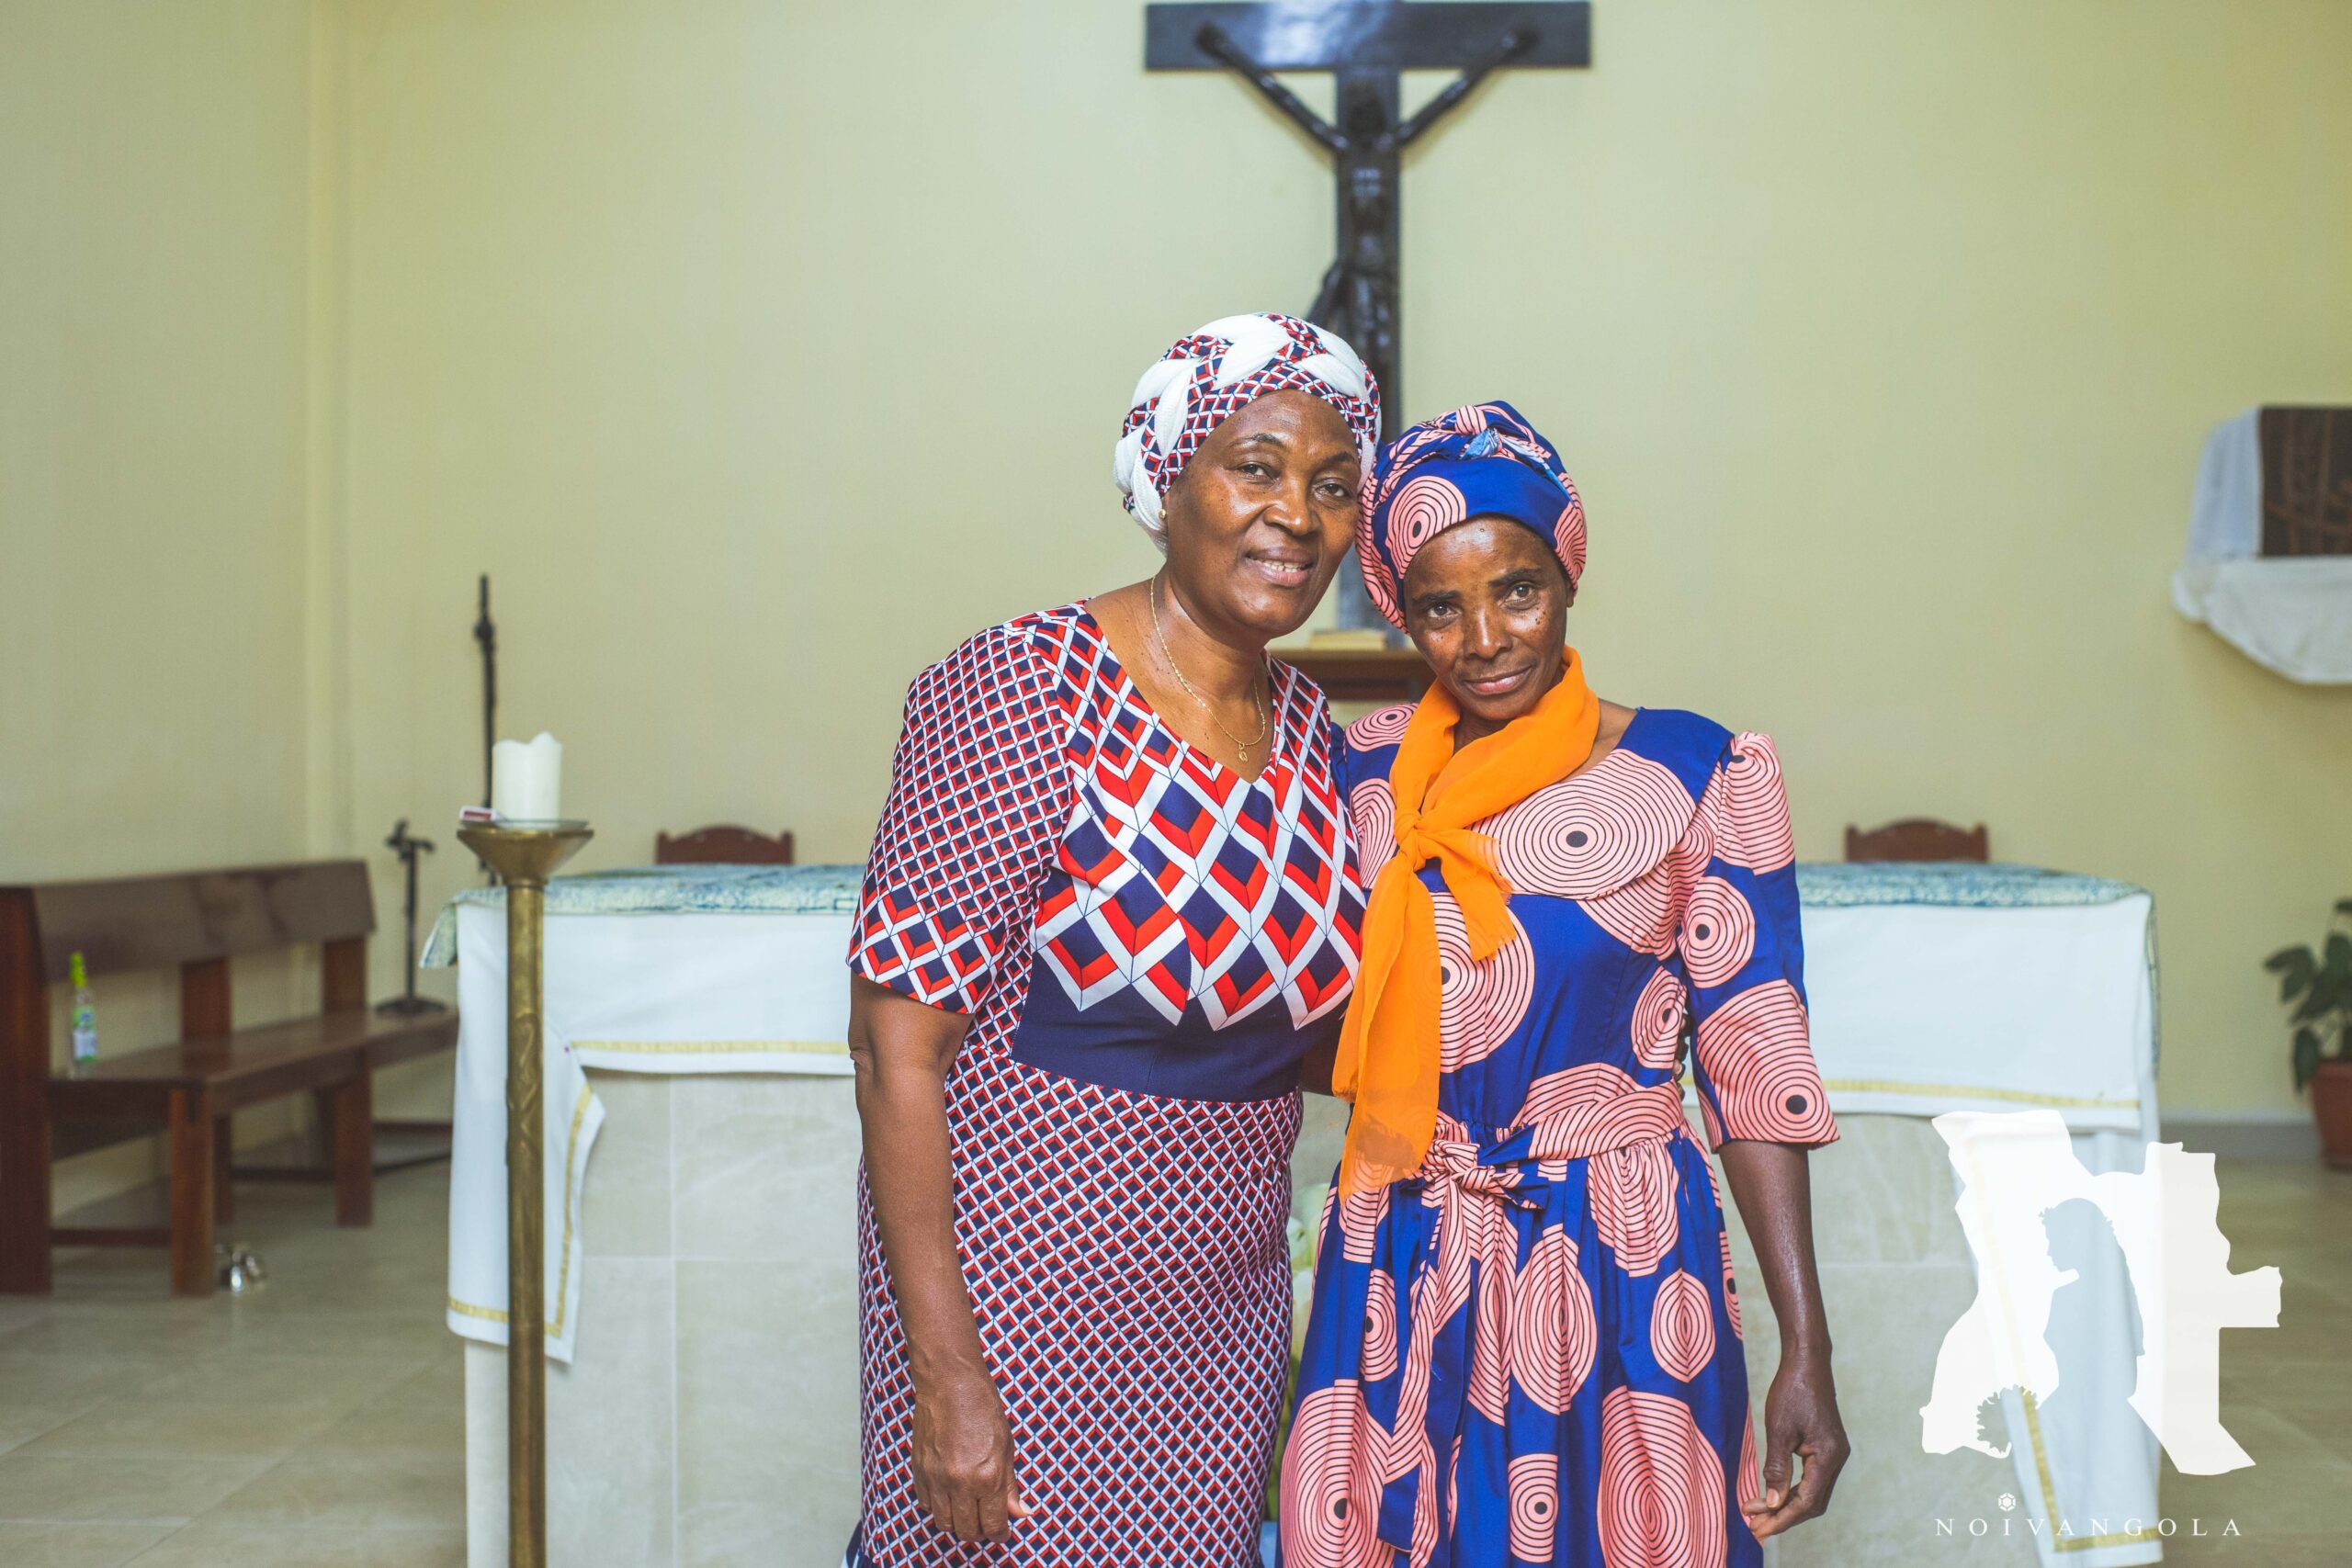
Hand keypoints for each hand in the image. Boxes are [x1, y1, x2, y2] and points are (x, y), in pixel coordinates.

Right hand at [910, 1366, 1028, 1543]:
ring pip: (944, 1523)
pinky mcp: (919, 1471)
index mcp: (987, 1477)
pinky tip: (950, 1495)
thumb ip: (1010, 1486)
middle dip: (979, 1531)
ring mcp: (936, 1478)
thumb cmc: (982, 1408)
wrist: (949, 1383)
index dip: (1000, 1533)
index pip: (992, 1525)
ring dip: (958, 1522)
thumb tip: (1019, 1513)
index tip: (1002, 1532)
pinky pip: (927, 1505)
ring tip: (968, 1510)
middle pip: (966, 1531)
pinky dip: (939, 1507)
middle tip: (986, 1521)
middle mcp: (959, 1483)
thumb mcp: (1007, 1447)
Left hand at [1741, 1348, 1846, 1539]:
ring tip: (1756, 1513)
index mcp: (1829, 1457)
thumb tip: (1772, 1503)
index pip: (1806, 1501)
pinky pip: (1810, 1478)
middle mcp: (1836, 1459)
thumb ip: (1776, 1468)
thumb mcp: (1779, 1430)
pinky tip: (1771, 1493)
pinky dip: (1791, 1489)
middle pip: (1811, 1502)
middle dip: (1783, 1517)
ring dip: (1785, 1505)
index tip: (1758, 1528)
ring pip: (1811, 1492)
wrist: (1807, 1362)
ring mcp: (1833, 1454)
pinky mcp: (1826, 1448)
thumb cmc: (1791, 1391)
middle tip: (1754, 1527)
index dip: (1782, 1518)